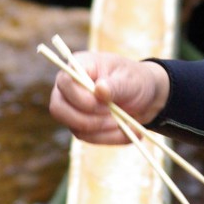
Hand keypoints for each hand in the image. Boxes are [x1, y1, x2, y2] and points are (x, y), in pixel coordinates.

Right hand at [49, 52, 169, 144]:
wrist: (146, 97)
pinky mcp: (80, 125)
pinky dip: (108, 138)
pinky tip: (127, 132)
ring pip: (74, 127)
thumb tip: (99, 90)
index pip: (65, 81)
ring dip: (102, 131)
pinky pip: (87, 137)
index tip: (102, 102)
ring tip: (126, 124)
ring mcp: (72, 108)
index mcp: (80, 65)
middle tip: (114, 119)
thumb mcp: (131, 80)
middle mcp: (69, 87)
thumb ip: (116, 85)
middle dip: (86, 119)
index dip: (78, 96)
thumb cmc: (136, 81)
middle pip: (58, 108)